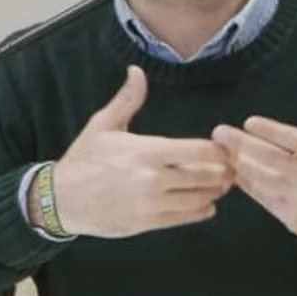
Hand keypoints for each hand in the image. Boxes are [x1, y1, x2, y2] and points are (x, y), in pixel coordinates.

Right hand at [46, 65, 236, 237]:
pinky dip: (201, 211)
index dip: (219, 149)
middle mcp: (154, 179)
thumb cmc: (85, 158)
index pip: (198, 151)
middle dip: (224, 171)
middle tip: (234, 166)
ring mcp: (152, 204)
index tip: (226, 145)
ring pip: (199, 199)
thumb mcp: (103, 124)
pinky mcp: (148, 224)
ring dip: (215, 192)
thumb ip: (127, 99)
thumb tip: (137, 71)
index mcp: (148, 151)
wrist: (62, 199)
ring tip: (222, 184)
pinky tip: (207, 205)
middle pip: (206, 176)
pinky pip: (184, 218)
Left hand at [210, 75, 296, 248]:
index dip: (271, 131)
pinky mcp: (291, 218)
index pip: (295, 140)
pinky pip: (263, 198)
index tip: (249, 122)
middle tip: (220, 132)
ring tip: (222, 150)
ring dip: (240, 164)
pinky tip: (234, 171)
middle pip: (272, 159)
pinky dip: (248, 184)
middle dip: (242, 145)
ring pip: (263, 179)